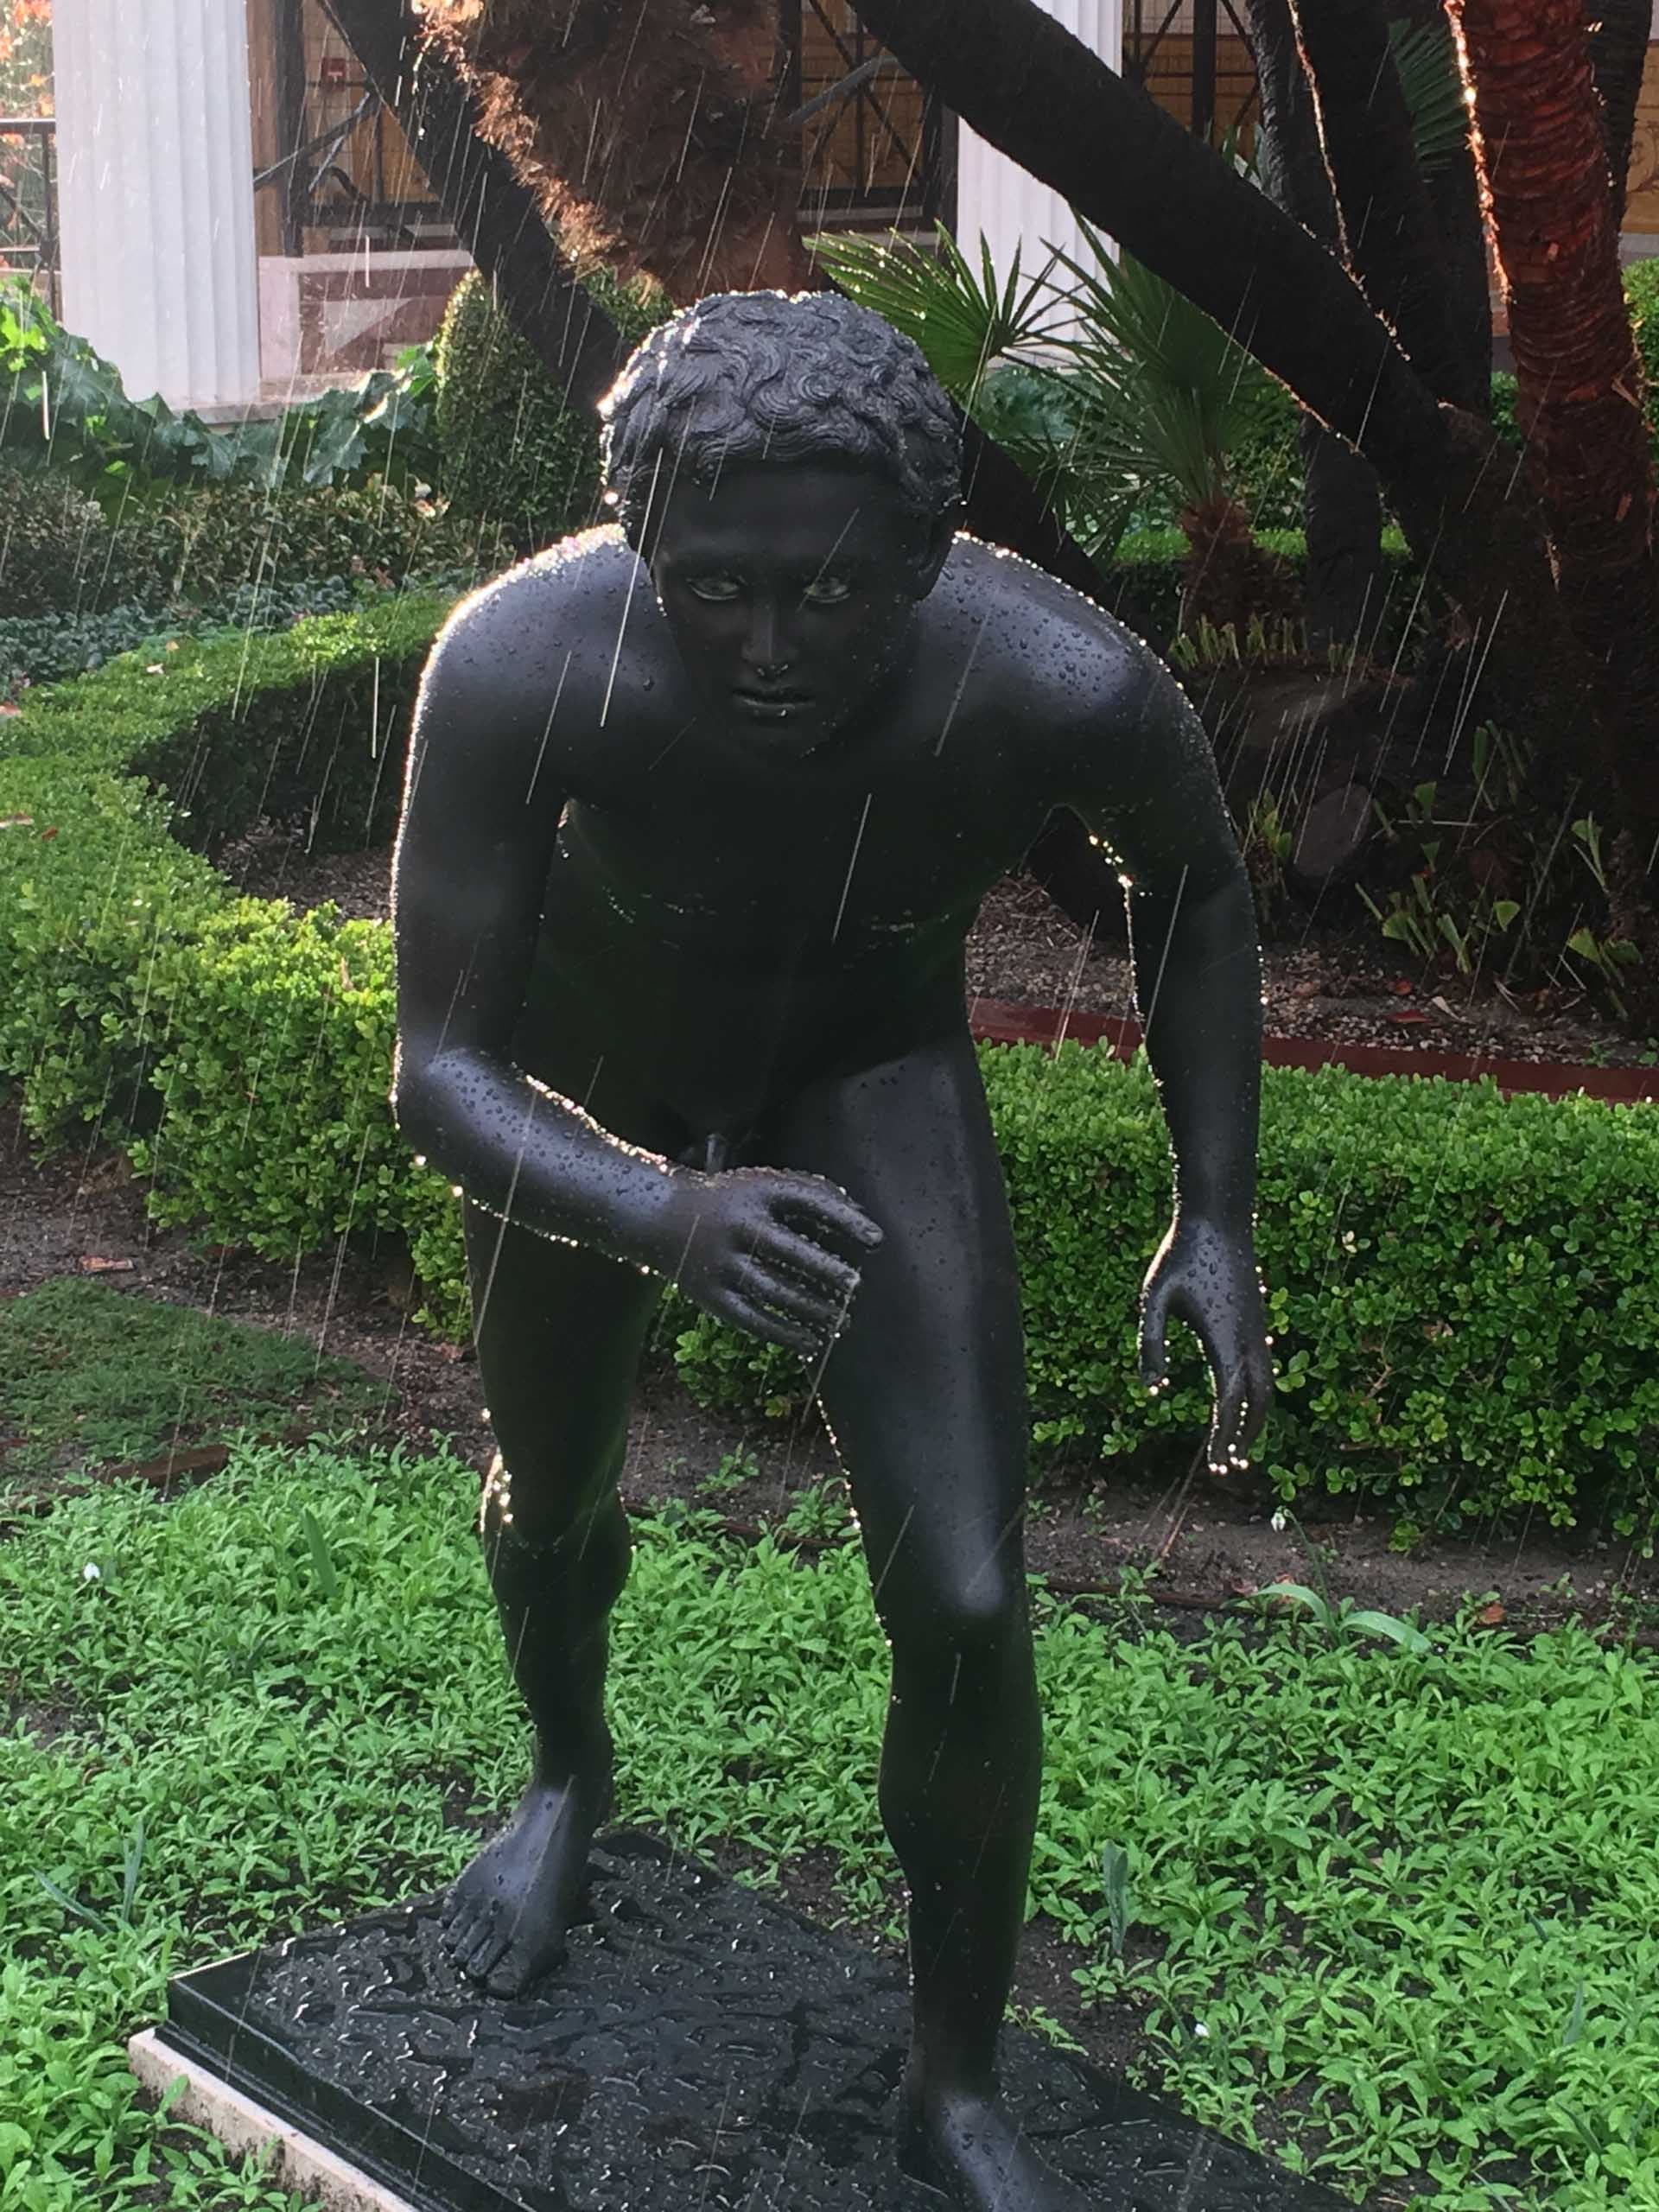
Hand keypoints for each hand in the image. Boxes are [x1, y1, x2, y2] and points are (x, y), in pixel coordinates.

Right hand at [657, 1166, 882, 1354]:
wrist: (663, 1218)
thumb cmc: (733, 1200)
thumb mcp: (765, 1185)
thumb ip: (812, 1192)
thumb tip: (859, 1212)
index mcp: (757, 1192)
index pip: (809, 1202)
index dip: (845, 1220)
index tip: (876, 1240)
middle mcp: (738, 1225)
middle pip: (788, 1251)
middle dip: (826, 1271)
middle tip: (855, 1286)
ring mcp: (721, 1262)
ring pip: (772, 1291)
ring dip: (810, 1309)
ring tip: (840, 1321)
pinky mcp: (711, 1295)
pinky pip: (751, 1319)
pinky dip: (783, 1334)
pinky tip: (810, 1342)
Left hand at [1139, 1215, 1272, 1474]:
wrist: (1218, 1217)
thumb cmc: (1181, 1257)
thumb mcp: (1154, 1301)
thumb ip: (1151, 1345)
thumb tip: (1154, 1391)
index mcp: (1223, 1343)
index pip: (1229, 1406)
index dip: (1223, 1441)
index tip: (1215, 1469)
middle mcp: (1248, 1340)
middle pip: (1258, 1403)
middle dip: (1246, 1437)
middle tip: (1230, 1466)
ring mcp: (1258, 1327)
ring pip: (1268, 1384)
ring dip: (1255, 1416)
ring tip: (1239, 1440)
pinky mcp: (1257, 1316)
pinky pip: (1265, 1364)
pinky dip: (1258, 1390)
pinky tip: (1244, 1394)